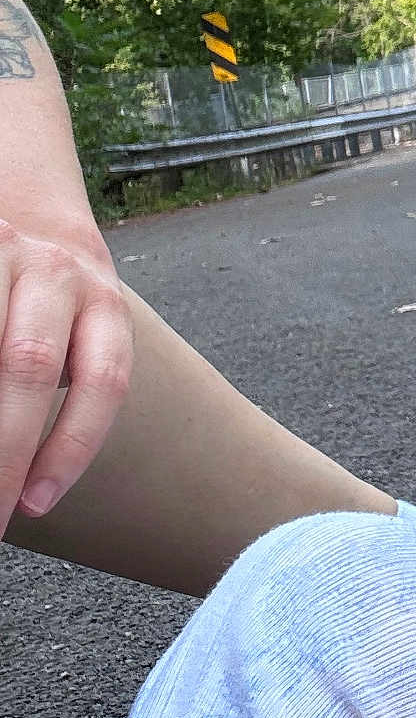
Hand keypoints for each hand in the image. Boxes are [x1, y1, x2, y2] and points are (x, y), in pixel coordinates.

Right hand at [0, 218, 132, 529]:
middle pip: (30, 364)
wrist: (28, 213)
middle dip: (5, 448)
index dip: (73, 446)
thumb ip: (55, 389)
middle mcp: (57, 273)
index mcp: (104, 303)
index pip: (104, 379)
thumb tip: (19, 486)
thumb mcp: (77, 333)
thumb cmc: (48, 303)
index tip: (34, 504)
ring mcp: (4, 250)